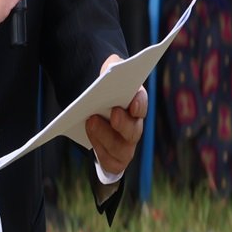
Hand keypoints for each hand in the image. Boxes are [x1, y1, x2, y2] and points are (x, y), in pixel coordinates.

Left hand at [85, 54, 146, 177]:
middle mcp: (134, 126)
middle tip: (113, 113)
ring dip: (106, 137)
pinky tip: (89, 139)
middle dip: (123, 123)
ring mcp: (125, 145)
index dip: (140, 103)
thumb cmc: (102, 91)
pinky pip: (111, 162)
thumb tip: (112, 68)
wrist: (92, 110)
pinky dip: (101, 152)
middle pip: (134, 130)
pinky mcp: (114, 158)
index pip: (142, 103)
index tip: (133, 102)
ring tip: (90, 122)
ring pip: (122, 149)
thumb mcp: (105, 75)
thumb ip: (111, 68)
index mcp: (134, 103)